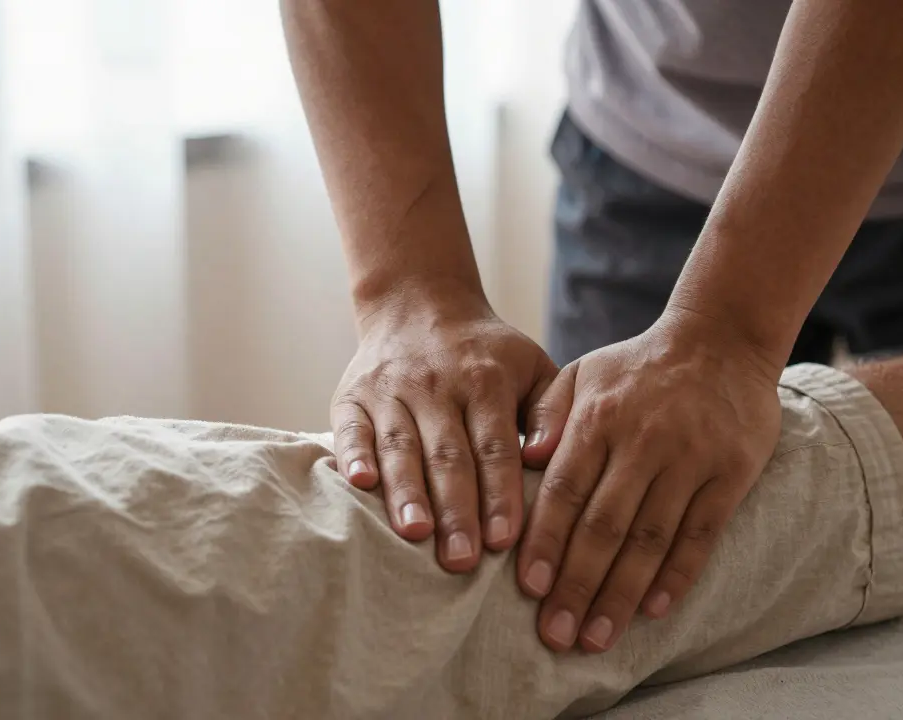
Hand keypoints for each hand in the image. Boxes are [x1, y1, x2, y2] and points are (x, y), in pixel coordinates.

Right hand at [332, 284, 559, 571]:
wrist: (419, 303)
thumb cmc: (488, 355)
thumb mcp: (533, 367)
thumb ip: (551, 412)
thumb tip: (548, 456)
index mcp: (486, 380)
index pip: (495, 445)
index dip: (499, 493)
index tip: (504, 540)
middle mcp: (437, 385)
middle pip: (448, 455)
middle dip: (455, 510)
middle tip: (461, 560)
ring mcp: (391, 390)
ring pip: (401, 447)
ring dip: (407, 492)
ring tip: (415, 534)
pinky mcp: (352, 397)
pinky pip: (351, 429)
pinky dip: (353, 455)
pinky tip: (359, 484)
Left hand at [516, 310, 783, 652]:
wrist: (723, 339)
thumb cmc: (638, 366)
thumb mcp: (584, 371)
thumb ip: (547, 414)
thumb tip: (522, 460)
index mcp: (599, 417)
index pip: (565, 490)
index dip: (546, 542)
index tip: (529, 590)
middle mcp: (643, 441)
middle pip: (604, 525)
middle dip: (577, 584)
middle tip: (556, 635)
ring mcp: (691, 459)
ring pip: (650, 538)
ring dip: (622, 593)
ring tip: (597, 638)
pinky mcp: (732, 472)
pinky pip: (701, 533)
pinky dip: (678, 574)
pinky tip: (654, 611)